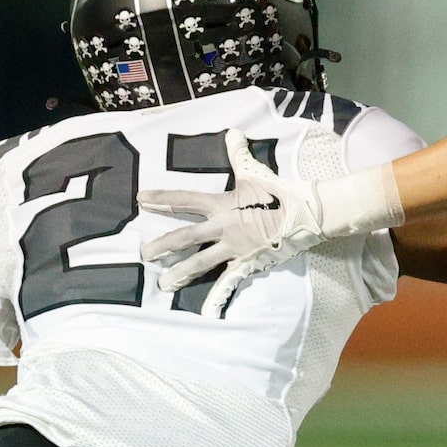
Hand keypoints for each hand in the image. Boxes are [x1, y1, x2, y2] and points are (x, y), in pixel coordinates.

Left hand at [140, 130, 327, 317]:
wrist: (306, 214)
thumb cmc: (280, 192)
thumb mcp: (256, 172)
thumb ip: (239, 155)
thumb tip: (233, 133)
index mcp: (222, 205)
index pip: (185, 201)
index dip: (162, 200)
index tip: (140, 200)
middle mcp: (223, 227)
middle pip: (186, 237)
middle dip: (162, 245)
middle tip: (143, 254)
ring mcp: (234, 248)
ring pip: (201, 262)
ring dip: (180, 274)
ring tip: (163, 285)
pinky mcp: (247, 263)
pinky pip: (228, 283)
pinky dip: (217, 298)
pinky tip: (205, 312)